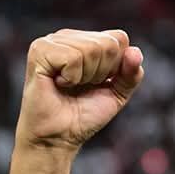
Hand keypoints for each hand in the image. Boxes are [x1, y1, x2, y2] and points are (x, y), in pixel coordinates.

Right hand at [16, 28, 143, 153]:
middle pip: (108, 44)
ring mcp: (52, 41)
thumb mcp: (117, 93)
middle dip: (102, 73)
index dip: (117, 66)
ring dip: (86, 76)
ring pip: (91, 49)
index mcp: (87, 41)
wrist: (60, 136)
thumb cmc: (84, 114)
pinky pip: (72, 58)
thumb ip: (131, 74)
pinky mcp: (39, 50)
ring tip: (70, 86)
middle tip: (82, 86)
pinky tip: (59, 83)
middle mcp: (69, 37)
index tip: (100, 82)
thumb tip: (135, 51)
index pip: (119, 38)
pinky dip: (71, 77)